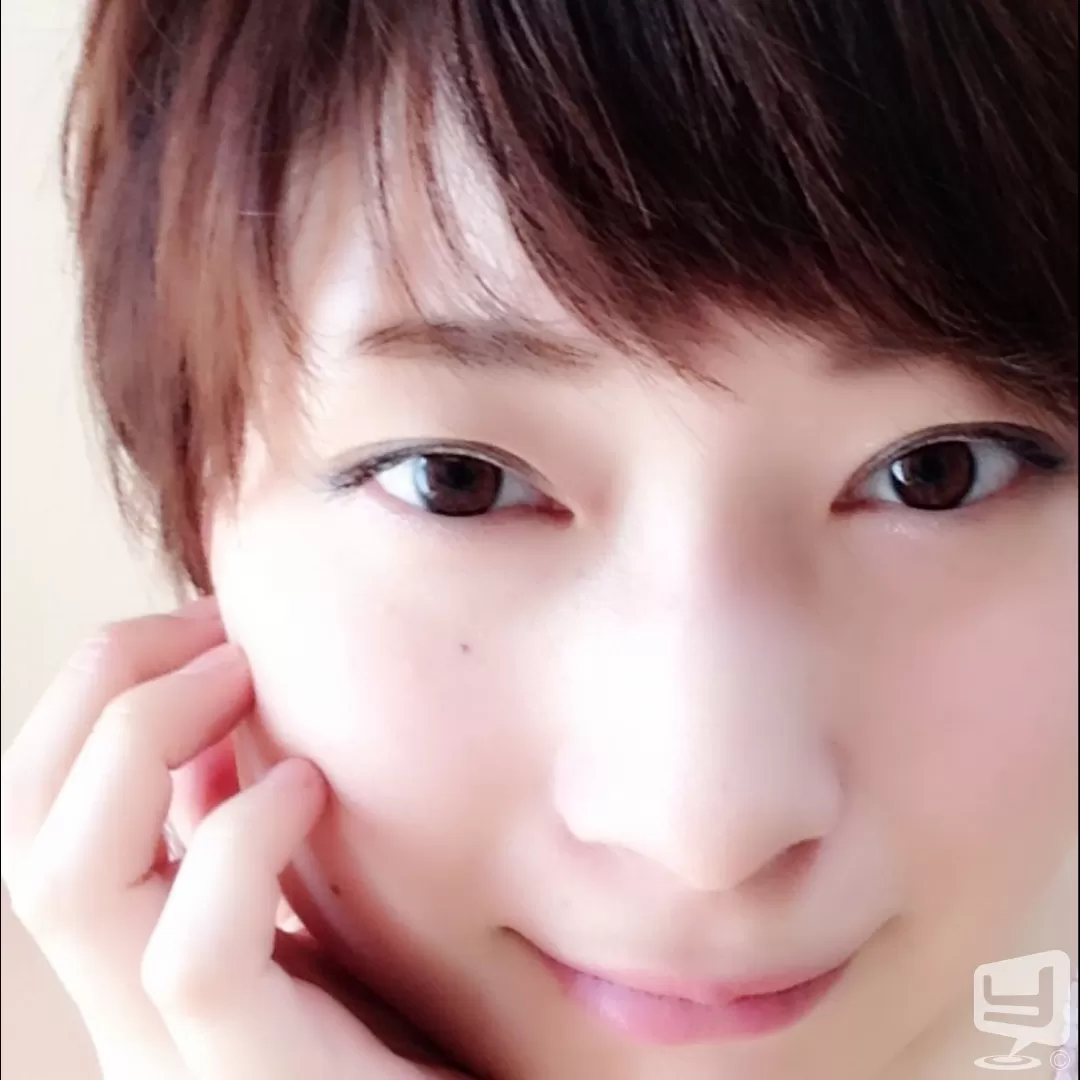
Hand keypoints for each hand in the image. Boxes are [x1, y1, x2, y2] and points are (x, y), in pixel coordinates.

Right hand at [0, 600, 473, 1079]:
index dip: (100, 693)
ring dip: (144, 736)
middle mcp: (129, 1010)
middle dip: (104, 687)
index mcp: (140, 958)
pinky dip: (236, 841)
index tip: (205, 625)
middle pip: (31, 823)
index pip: (45, 809)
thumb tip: (216, 744)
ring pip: (71, 880)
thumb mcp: (318, 909)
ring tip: (243, 674)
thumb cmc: (417, 1020)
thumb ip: (249, 847)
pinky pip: (195, 955)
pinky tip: (306, 783)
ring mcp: (175, 1061)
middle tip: (214, 623)